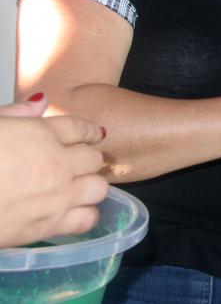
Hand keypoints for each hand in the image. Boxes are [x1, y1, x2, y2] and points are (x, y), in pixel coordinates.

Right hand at [0, 94, 108, 247]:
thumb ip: (15, 113)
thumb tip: (41, 100)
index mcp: (40, 134)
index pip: (81, 127)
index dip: (88, 131)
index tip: (92, 135)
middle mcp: (56, 163)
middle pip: (94, 158)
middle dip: (87, 159)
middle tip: (77, 164)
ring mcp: (57, 195)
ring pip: (99, 187)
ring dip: (90, 186)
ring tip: (76, 187)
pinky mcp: (50, 225)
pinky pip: (88, 219)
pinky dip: (85, 215)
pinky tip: (72, 212)